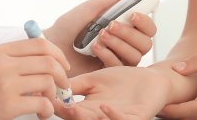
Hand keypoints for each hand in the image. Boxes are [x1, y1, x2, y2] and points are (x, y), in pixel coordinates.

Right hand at [0, 37, 71, 119]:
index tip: (63, 66)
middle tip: (63, 86)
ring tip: (48, 102)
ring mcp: (5, 84)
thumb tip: (44, 57)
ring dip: (54, 94)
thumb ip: (10, 57)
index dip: (58, 55)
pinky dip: (47, 109)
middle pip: (48, 62)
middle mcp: (3, 64)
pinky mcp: (7, 106)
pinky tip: (41, 114)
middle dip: (62, 75)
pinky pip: (41, 104)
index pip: (40, 44)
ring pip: (47, 82)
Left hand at [45, 0, 157, 74]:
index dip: (145, 21)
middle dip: (129, 33)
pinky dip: (108, 54)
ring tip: (99, 36)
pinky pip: (120, 66)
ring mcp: (118, 60)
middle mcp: (125, 45)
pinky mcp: (109, 74)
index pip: (149, 28)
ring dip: (118, 43)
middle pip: (146, 43)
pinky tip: (94, 48)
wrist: (52, 44)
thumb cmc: (71, 25)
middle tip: (109, 26)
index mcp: (125, 27)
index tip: (132, 15)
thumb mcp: (95, 7)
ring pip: (136, 56)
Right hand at [53, 66, 171, 119]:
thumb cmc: (124, 80)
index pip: (70, 111)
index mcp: (90, 109)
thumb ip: (76, 84)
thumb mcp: (94, 79)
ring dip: (85, 118)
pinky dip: (112, 116)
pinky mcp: (136, 118)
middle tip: (57, 106)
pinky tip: (104, 106)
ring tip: (73, 109)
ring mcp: (118, 119)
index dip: (58, 106)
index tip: (45, 97)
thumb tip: (54, 83)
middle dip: (69, 114)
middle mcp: (102, 117)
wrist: (152, 80)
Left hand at [159, 44, 196, 118]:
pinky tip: (184, 103)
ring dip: (184, 114)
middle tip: (154, 104)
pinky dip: (195, 111)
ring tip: (164, 103)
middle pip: (196, 117)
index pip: (194, 110)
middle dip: (174, 114)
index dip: (174, 111)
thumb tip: (178, 69)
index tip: (158, 105)